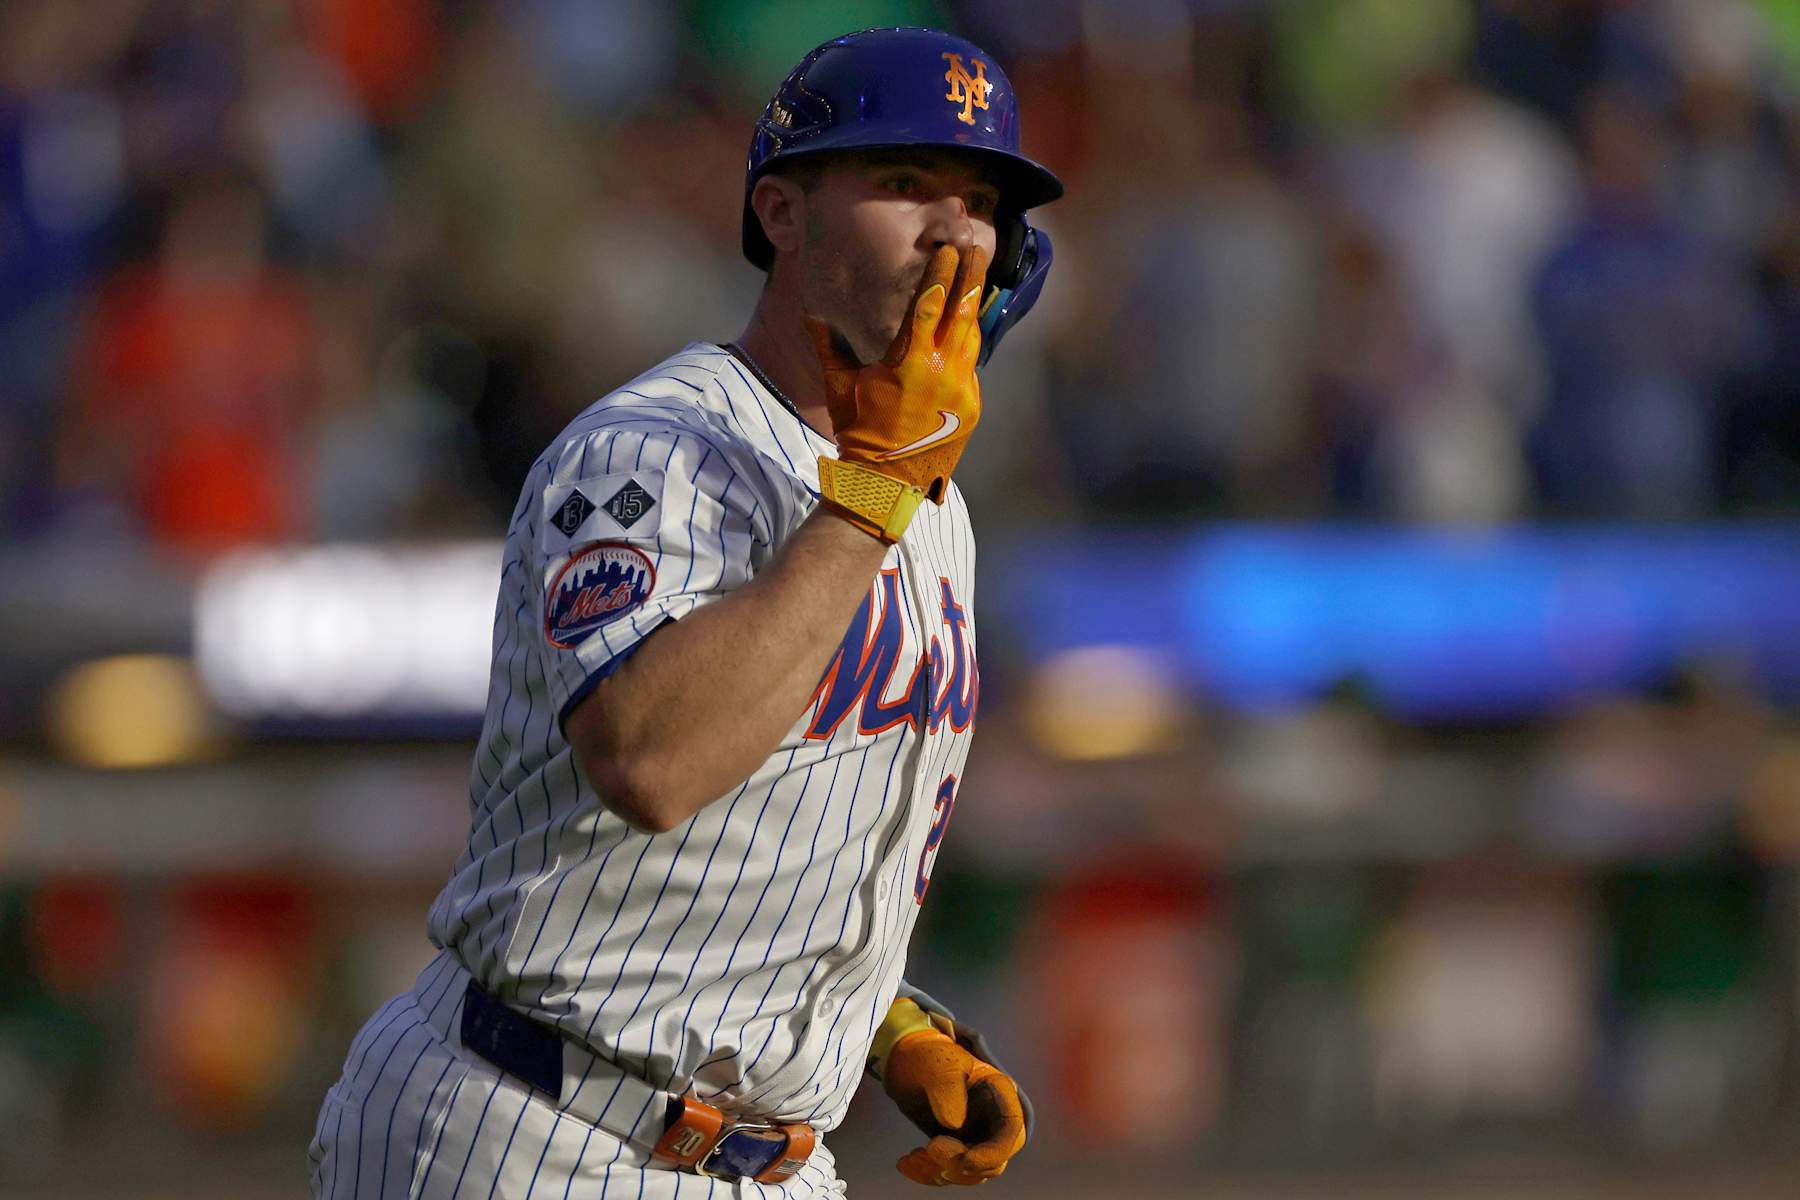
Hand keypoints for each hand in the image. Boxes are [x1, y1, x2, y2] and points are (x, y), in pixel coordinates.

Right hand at [806, 245, 987, 540]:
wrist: (885, 482)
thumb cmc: (858, 432)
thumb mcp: (839, 385)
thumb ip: (829, 345)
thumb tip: (811, 314)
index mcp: (909, 359)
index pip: (930, 302)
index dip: (941, 271)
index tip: (949, 246)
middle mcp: (941, 369)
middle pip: (963, 310)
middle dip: (970, 275)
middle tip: (977, 246)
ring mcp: (962, 389)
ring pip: (973, 337)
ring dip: (974, 306)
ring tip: (978, 280)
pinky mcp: (971, 407)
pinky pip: (972, 367)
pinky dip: (969, 345)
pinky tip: (968, 329)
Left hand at [882, 1023, 1027, 1185]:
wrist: (904, 1058)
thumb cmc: (927, 1054)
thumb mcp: (937, 1062)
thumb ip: (947, 1088)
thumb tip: (954, 1124)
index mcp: (999, 1091)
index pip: (1011, 1128)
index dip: (994, 1152)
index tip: (966, 1161)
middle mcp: (993, 1117)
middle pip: (994, 1159)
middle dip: (961, 1163)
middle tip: (930, 1148)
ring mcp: (976, 1135)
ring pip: (970, 1172)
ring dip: (940, 1171)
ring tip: (911, 1157)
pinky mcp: (957, 1148)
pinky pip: (949, 1172)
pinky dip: (928, 1172)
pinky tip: (907, 1162)